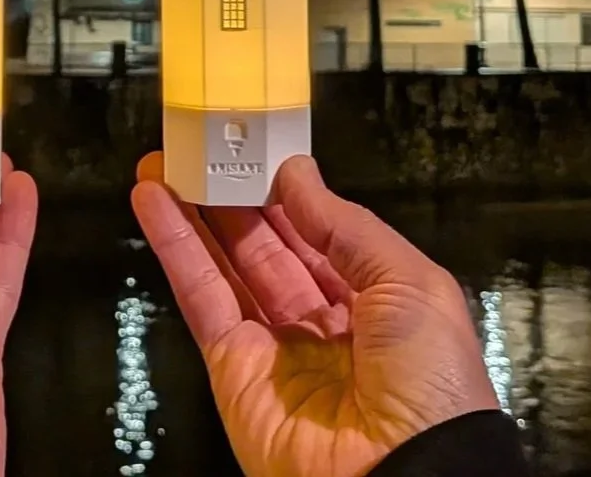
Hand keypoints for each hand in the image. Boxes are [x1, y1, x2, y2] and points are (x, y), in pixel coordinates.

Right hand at [131, 153, 496, 476]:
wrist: (407, 473)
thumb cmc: (434, 390)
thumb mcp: (410, 282)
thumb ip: (346, 226)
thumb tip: (298, 176)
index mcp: (375, 305)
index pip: (320, 233)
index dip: (286, 190)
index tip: (259, 147)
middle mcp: (321, 326)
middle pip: (265, 245)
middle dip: (233, 195)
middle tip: (204, 147)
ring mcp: (274, 349)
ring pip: (225, 266)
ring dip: (192, 213)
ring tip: (166, 164)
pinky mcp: (233, 371)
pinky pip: (200, 298)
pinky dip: (174, 249)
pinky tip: (156, 205)